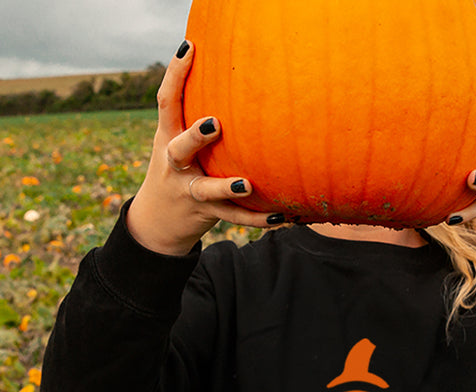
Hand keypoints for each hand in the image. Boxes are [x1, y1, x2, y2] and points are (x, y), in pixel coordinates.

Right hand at [126, 41, 283, 255]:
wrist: (156, 220)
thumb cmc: (177, 167)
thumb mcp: (175, 140)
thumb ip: (193, 114)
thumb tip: (234, 74)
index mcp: (167, 138)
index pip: (167, 103)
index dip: (175, 75)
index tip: (190, 48)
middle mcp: (174, 165)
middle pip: (179, 149)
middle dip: (195, 137)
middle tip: (215, 124)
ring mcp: (190, 192)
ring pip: (207, 191)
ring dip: (225, 187)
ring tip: (246, 185)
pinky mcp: (208, 214)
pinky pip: (235, 217)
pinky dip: (258, 219)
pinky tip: (282, 217)